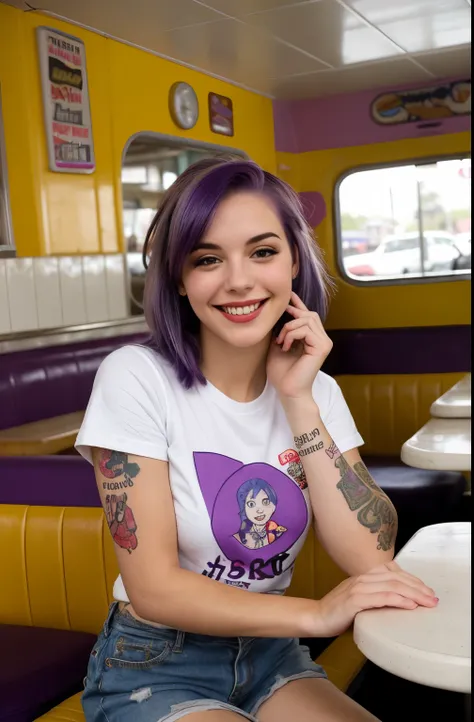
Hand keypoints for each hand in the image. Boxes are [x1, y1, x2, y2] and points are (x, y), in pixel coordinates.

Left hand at [266, 292, 332, 400]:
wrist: (287, 391)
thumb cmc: (281, 372)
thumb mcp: (278, 345)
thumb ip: (281, 330)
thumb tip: (278, 312)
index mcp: (313, 338)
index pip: (308, 315)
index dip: (298, 303)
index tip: (288, 295)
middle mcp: (322, 339)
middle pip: (309, 313)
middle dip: (291, 317)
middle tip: (279, 334)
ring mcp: (324, 342)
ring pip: (306, 319)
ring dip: (288, 328)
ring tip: (281, 343)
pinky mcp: (322, 347)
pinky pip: (305, 329)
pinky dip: (291, 335)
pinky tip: (285, 347)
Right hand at [312, 561, 437, 637]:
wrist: (316, 617)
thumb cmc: (339, 612)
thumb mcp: (360, 599)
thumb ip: (375, 595)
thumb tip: (399, 600)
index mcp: (364, 576)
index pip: (394, 571)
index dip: (413, 580)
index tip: (427, 591)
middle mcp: (362, 578)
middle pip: (396, 577)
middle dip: (418, 587)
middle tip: (432, 598)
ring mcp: (358, 588)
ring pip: (392, 585)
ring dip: (413, 593)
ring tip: (427, 602)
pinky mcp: (355, 600)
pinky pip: (381, 597)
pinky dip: (398, 600)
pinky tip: (409, 605)